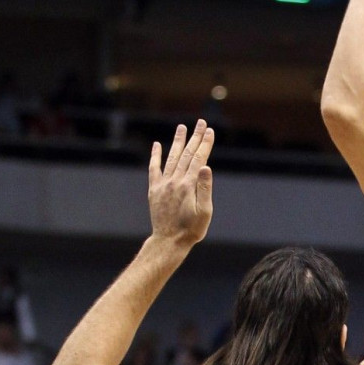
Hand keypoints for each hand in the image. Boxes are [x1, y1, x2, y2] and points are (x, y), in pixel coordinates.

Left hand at [148, 119, 213, 245]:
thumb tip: (205, 167)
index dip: (205, 144)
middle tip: (200, 123)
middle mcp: (175, 181)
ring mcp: (163, 184)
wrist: (168, 242)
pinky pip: (154, 169)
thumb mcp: (205, 212)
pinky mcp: (154, 190)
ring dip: (177, 142)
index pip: (199, 159)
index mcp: (189, 185)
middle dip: (195, 137)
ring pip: (172, 158)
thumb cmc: (191, 230)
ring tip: (182, 127)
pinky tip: (157, 145)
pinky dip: (156, 156)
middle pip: (187, 154)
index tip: (209, 130)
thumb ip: (205, 188)